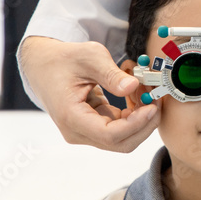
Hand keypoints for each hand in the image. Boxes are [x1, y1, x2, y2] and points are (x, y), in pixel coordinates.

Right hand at [19, 37, 157, 151]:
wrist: (43, 65)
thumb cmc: (62, 59)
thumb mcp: (88, 56)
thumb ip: (111, 73)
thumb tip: (133, 86)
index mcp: (71, 117)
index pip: (110, 136)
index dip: (136, 125)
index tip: (152, 106)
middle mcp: (76, 132)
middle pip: (120, 143)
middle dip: (144, 124)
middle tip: (157, 99)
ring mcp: (84, 132)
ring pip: (122, 138)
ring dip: (140, 119)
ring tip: (146, 92)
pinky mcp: (91, 127)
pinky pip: (118, 129)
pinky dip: (132, 115)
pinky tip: (137, 96)